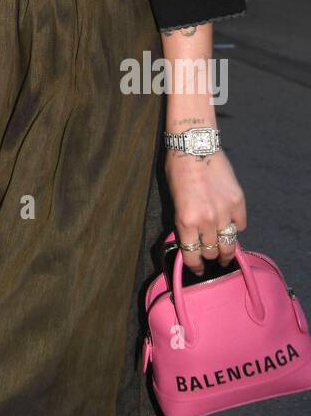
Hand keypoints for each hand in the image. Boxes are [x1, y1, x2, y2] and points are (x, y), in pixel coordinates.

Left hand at [165, 148, 245, 275]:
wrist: (194, 146)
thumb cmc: (177, 169)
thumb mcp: (175, 201)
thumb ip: (185, 222)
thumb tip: (192, 239)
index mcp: (186, 221)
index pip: (192, 255)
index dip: (196, 266)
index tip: (199, 269)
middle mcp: (207, 221)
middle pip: (212, 252)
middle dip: (210, 256)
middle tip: (212, 257)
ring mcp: (225, 212)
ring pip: (229, 243)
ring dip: (226, 249)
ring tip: (227, 254)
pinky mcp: (238, 202)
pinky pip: (241, 225)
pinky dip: (236, 226)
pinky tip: (231, 224)